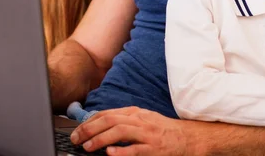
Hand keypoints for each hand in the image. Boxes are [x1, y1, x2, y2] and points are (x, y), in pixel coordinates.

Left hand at [70, 107, 189, 155]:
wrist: (188, 138)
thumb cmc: (164, 130)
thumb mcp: (143, 120)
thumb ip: (125, 121)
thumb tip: (101, 124)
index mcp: (135, 113)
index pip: (107, 113)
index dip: (89, 122)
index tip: (77, 131)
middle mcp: (140, 120)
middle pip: (110, 120)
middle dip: (90, 129)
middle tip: (76, 139)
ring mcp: (147, 134)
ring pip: (120, 131)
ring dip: (101, 139)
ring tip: (88, 147)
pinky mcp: (154, 148)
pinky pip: (136, 149)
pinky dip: (121, 151)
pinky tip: (110, 154)